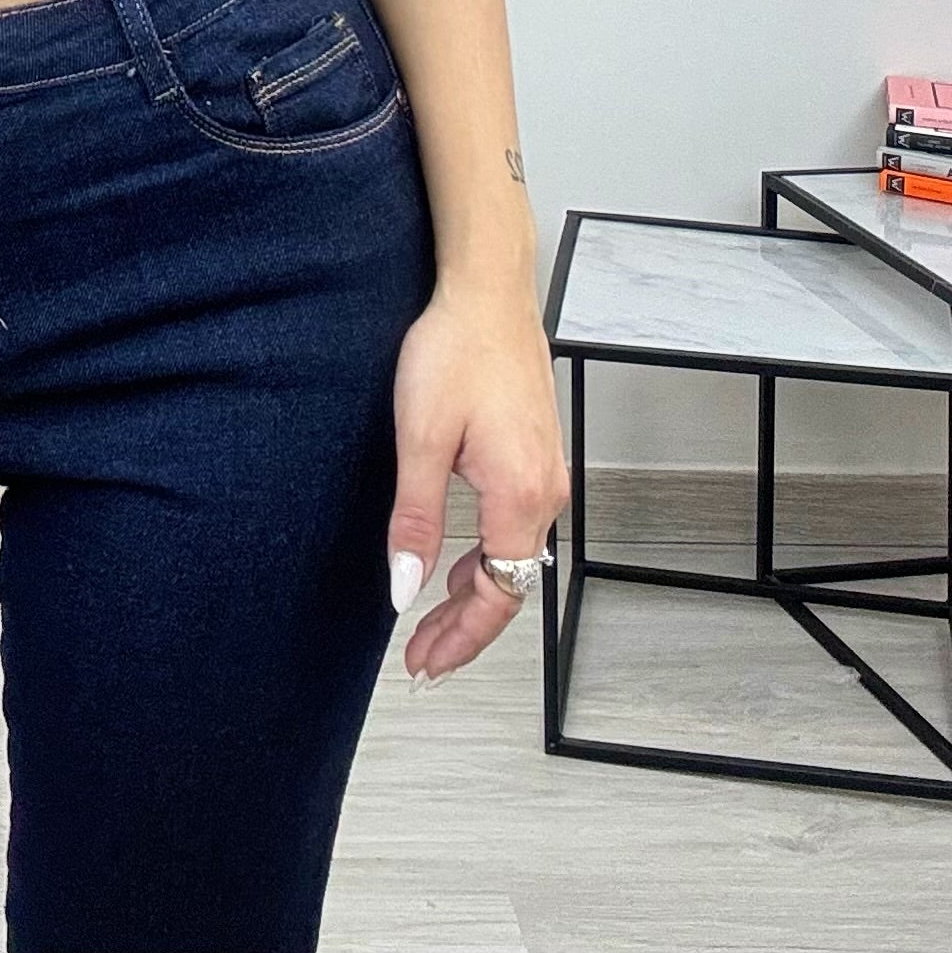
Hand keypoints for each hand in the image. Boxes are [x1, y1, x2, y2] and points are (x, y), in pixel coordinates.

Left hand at [384, 278, 568, 687]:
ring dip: (475, 592)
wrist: (487, 290)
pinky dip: (487, 556)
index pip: (498, 596)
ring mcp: (546, 471)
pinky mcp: (536, 453)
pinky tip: (457, 558)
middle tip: (421, 655)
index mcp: (521, 495)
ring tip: (431, 616)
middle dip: (465, 626)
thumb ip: (416, 520)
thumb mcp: (420, 438)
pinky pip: (517, 527)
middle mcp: (545, 490)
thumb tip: (405, 589)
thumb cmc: (456, 348)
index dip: (460, 638)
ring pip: (514, 557)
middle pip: (510, 584)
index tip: (424, 663)